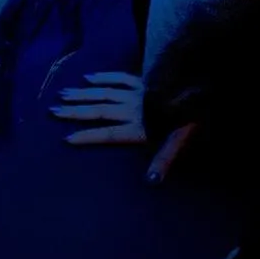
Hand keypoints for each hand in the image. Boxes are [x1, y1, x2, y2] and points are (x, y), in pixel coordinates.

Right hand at [49, 71, 197, 183]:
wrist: (205, 88)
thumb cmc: (193, 120)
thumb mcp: (181, 142)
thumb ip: (164, 160)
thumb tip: (150, 181)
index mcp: (140, 126)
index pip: (108, 134)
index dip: (87, 136)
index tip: (66, 138)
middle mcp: (133, 108)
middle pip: (100, 110)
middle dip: (76, 112)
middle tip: (54, 111)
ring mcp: (138, 91)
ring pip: (106, 92)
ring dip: (84, 94)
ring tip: (64, 94)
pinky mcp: (145, 79)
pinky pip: (120, 77)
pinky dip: (104, 76)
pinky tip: (89, 77)